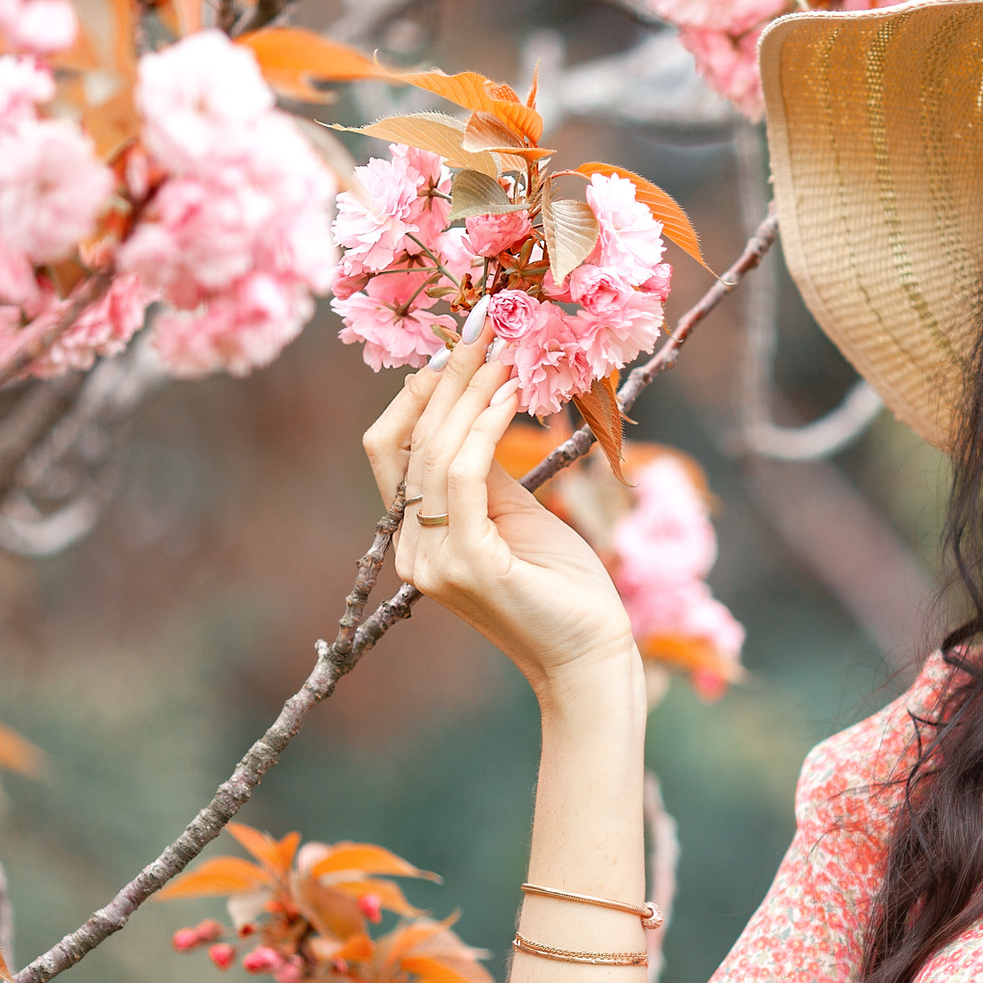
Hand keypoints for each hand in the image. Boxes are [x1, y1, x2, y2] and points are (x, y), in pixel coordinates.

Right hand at [359, 327, 636, 692]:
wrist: (589, 655)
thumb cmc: (562, 587)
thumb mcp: (516, 514)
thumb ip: (486, 470)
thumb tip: (477, 403)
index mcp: (416, 538)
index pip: (393, 450)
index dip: (418, 393)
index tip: (460, 345)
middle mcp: (411, 550)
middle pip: (408, 443)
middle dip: (448, 378)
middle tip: (485, 327)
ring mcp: (432, 560)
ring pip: (435, 452)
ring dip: (471, 393)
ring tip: (505, 353)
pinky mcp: (466, 564)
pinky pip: (463, 476)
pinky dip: (486, 426)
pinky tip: (514, 395)